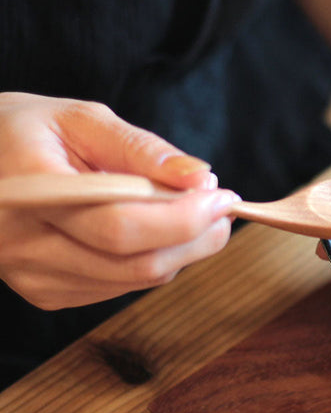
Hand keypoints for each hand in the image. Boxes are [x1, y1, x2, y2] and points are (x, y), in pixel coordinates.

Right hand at [0, 93, 238, 309]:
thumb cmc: (25, 132)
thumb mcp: (81, 120)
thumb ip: (142, 149)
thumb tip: (200, 178)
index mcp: (28, 192)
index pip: (119, 224)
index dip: (183, 217)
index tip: (223, 196)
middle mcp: (23, 244)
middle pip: (134, 261)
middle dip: (196, 238)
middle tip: (223, 209)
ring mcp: (32, 276)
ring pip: (135, 279)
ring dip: (183, 251)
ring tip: (196, 213)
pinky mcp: (45, 292)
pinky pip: (120, 285)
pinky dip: (154, 260)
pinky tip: (157, 230)